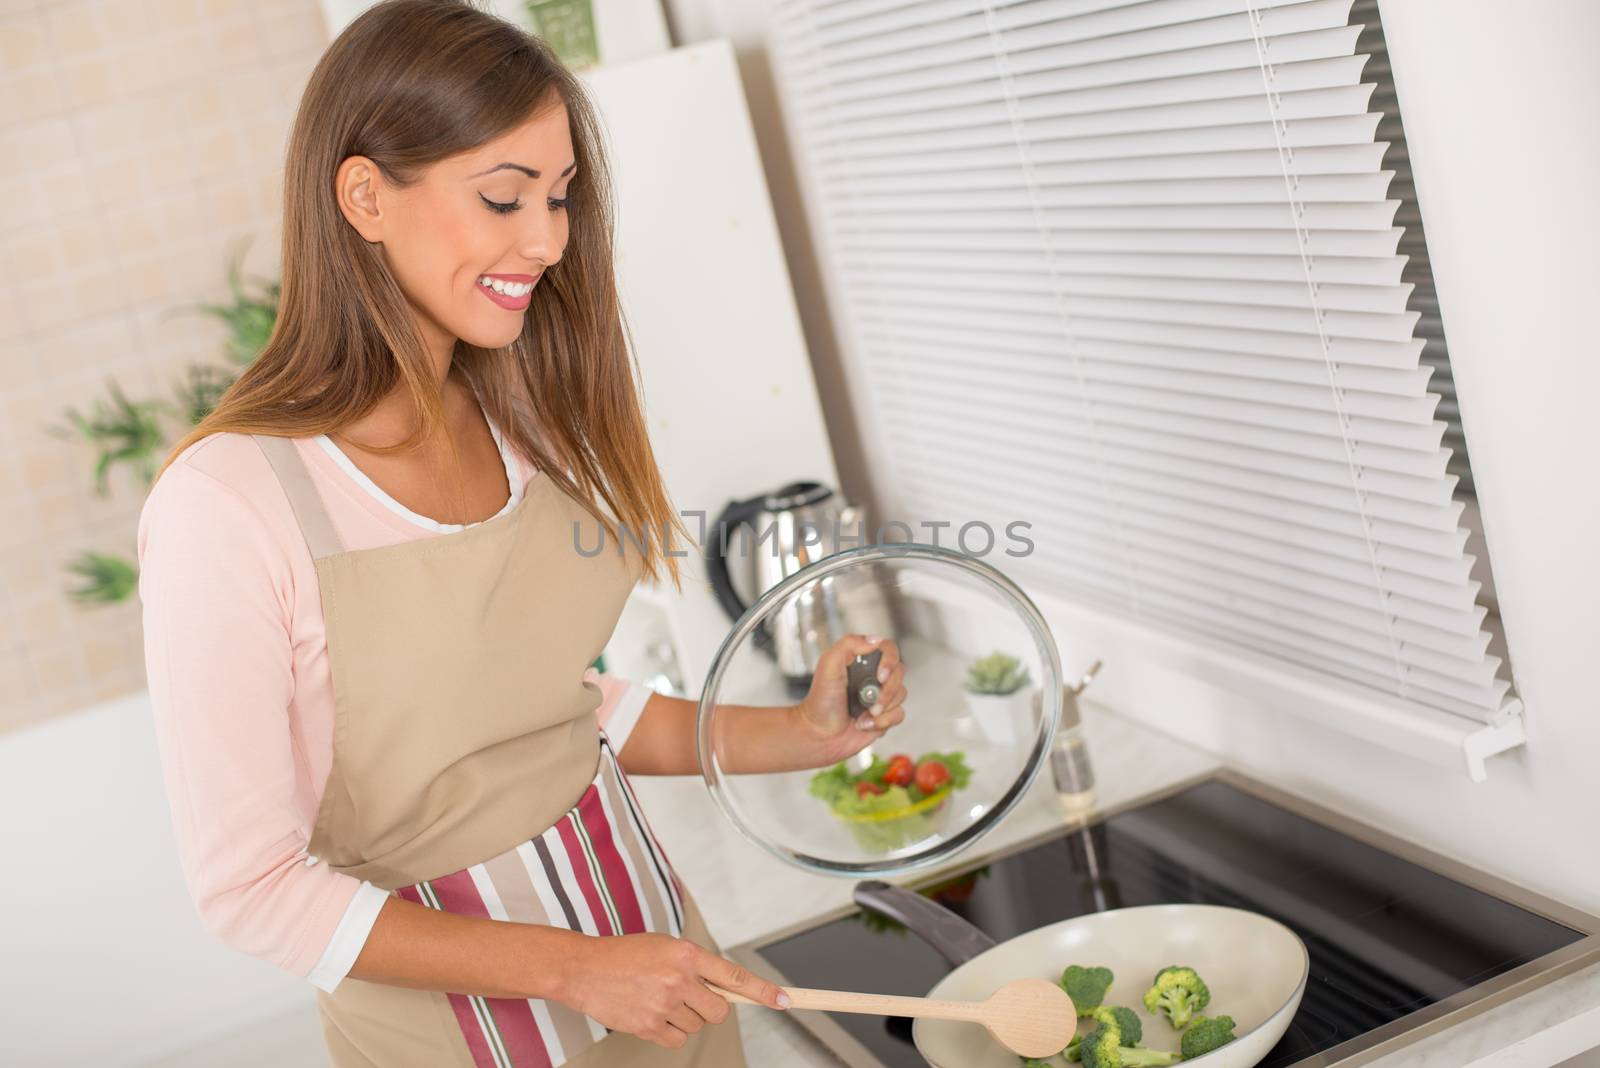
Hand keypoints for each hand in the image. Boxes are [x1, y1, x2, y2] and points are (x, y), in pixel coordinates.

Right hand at [558, 930, 788, 1048]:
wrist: (584, 969)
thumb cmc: (626, 955)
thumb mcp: (665, 947)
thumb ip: (695, 965)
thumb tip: (724, 989)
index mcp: (686, 953)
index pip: (733, 976)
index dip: (762, 990)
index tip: (784, 1000)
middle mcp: (679, 979)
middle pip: (719, 1010)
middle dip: (711, 1007)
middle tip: (690, 997)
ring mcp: (664, 1005)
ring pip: (697, 1025)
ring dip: (686, 1017)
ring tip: (659, 999)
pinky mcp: (649, 1026)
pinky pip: (678, 1039)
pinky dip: (670, 1032)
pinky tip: (652, 1014)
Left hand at [792, 634, 907, 764]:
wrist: (819, 735)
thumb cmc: (821, 701)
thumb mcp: (828, 665)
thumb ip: (849, 644)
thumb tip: (875, 640)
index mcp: (861, 660)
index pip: (888, 649)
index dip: (890, 661)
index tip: (880, 676)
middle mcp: (873, 676)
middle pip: (899, 672)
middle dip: (887, 690)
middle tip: (870, 702)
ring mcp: (880, 695)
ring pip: (901, 694)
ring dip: (883, 707)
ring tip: (864, 715)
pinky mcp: (885, 715)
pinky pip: (899, 714)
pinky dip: (883, 722)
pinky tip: (865, 724)